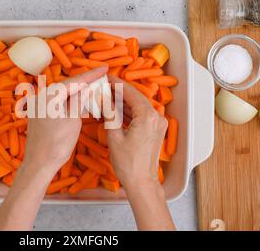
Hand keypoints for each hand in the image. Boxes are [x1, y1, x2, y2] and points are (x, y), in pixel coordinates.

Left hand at [22, 66, 108, 176]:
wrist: (39, 164)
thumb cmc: (58, 144)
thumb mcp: (73, 120)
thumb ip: (79, 100)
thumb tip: (87, 86)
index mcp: (49, 95)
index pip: (74, 81)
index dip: (91, 75)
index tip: (105, 68)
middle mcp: (40, 96)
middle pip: (66, 85)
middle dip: (84, 81)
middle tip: (100, 76)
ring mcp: (37, 105)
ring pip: (61, 94)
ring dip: (76, 91)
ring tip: (93, 87)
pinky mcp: (38, 114)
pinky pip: (55, 102)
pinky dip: (68, 100)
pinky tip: (78, 101)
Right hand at [106, 75, 167, 190]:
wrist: (141, 182)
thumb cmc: (128, 163)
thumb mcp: (114, 135)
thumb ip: (110, 113)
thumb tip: (102, 97)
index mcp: (148, 116)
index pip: (131, 93)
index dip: (117, 84)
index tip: (106, 77)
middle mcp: (156, 117)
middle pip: (135, 98)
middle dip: (119, 92)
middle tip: (103, 87)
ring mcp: (157, 124)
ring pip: (138, 107)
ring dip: (123, 103)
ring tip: (106, 98)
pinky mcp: (155, 130)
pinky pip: (140, 116)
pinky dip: (128, 113)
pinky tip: (115, 111)